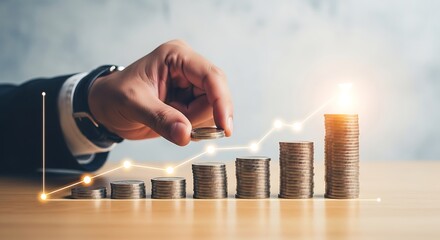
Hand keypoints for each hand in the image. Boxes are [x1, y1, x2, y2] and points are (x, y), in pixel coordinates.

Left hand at [88, 40, 232, 145]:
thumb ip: (160, 118)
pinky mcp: (190, 100)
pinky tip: (174, 126)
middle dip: (200, 117)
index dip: (222, 101)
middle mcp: (188, 67)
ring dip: (194, 124)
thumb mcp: (133, 105)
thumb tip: (185, 134)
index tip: (224, 127)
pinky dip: (192, 129)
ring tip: (167, 122)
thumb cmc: (114, 97)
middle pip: (215, 95)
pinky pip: (204, 119)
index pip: (211, 75)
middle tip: (179, 128)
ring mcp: (191, 84)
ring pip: (211, 109)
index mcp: (176, 56)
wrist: (105, 108)